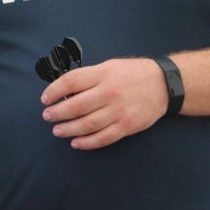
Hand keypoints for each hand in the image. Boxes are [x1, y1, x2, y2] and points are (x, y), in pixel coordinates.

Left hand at [40, 57, 167, 149]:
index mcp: (103, 74)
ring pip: (87, 124)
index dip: (54, 91)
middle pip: (76, 106)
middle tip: (47, 116)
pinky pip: (103, 137)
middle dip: (57, 113)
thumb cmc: (133, 73)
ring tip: (58, 130)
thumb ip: (89, 78)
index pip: (71, 82)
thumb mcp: (109, 66)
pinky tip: (76, 142)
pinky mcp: (127, 126)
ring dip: (68, 129)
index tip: (45, 98)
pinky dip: (87, 142)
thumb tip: (65, 91)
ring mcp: (118, 111)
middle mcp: (109, 92)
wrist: (164, 85)